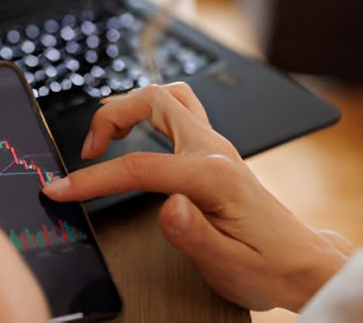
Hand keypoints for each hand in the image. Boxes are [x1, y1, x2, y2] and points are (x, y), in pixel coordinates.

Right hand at [43, 83, 349, 311]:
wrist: (300, 265)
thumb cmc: (266, 267)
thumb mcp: (227, 265)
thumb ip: (193, 234)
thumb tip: (167, 206)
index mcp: (212, 176)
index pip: (138, 167)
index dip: (93, 178)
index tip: (62, 188)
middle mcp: (214, 150)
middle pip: (153, 100)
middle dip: (111, 115)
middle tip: (89, 150)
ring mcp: (215, 145)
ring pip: (167, 94)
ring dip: (131, 104)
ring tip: (107, 135)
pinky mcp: (214, 150)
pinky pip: (178, 108)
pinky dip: (148, 109)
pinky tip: (135, 131)